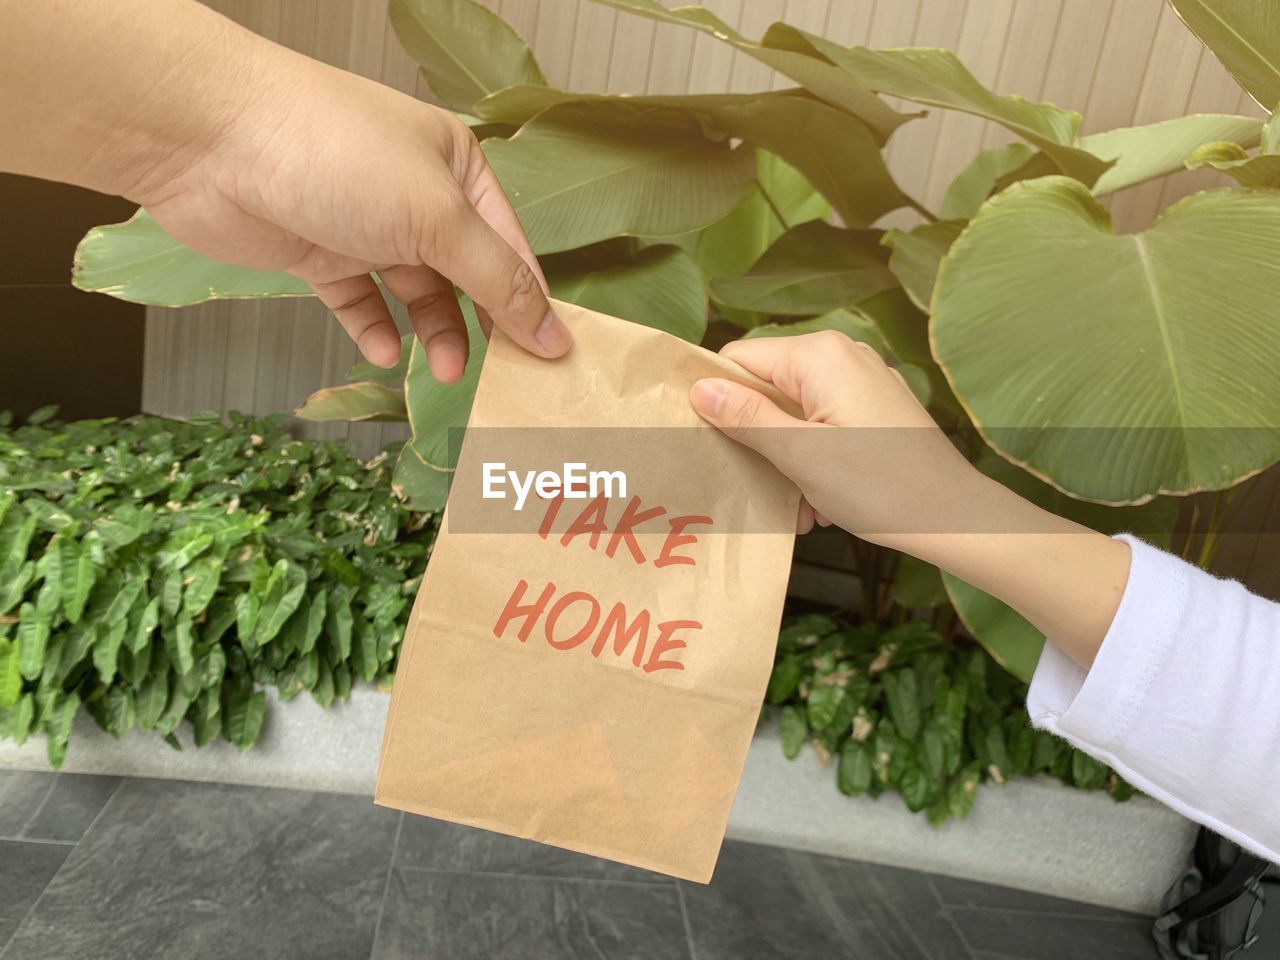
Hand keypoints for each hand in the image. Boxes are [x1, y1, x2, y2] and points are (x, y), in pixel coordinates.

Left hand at [135, 40, 568, 383]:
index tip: (551, 360)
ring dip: (432, 334)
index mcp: (457, 168)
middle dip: (481, 325)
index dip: (530, 303)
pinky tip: (378, 351)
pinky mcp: (318, 252)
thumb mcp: (437, 218)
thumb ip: (498, 281)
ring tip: (438, 372)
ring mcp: (364, 224)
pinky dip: (371, 328)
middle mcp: (416, 194)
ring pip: (415, 293)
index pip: (510, 246)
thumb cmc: (339, 158)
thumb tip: (556, 335)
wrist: (211, 139)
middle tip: (497, 379)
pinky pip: (358, 301)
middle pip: (465, 274)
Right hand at [689, 332, 1131, 668]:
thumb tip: (699, 388)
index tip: (710, 443)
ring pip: (795, 413)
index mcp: (818, 355)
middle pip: (768, 387)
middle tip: (761, 486)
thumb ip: (747, 418)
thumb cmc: (878, 486)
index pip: (740, 359)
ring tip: (798, 505)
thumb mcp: (800, 454)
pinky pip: (824, 424)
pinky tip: (820, 502)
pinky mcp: (876, 409)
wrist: (955, 518)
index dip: (717, 398)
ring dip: (785, 459)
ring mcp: (863, 381)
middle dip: (758, 439)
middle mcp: (842, 355)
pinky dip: (813, 459)